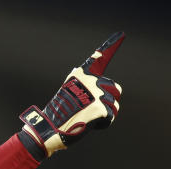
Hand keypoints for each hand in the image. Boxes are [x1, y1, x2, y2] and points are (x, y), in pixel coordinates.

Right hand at [18, 32, 124, 158]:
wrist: (49, 130)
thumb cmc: (58, 115)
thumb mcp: (67, 92)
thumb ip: (82, 82)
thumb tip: (94, 62)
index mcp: (81, 74)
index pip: (99, 58)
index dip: (111, 45)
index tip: (121, 35)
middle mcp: (90, 80)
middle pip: (115, 88)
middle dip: (107, 101)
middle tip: (91, 111)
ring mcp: (97, 94)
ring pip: (114, 104)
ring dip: (105, 114)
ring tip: (88, 118)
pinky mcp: (101, 108)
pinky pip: (111, 117)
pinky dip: (102, 124)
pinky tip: (89, 124)